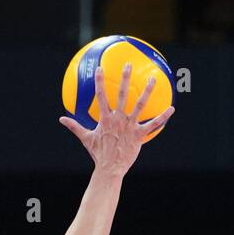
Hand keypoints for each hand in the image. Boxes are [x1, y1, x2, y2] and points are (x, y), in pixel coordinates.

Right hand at [59, 64, 173, 175]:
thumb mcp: (86, 138)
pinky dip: (163, 117)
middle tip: (128, 65)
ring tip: (152, 78)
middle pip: (122, 95)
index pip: (101, 96)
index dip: (100, 81)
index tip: (100, 68)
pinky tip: (172, 108)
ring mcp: (129, 126)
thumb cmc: (98, 154)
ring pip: (140, 105)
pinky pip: (153, 124)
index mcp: (105, 118)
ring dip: (147, 91)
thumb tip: (61, 119)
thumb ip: (74, 126)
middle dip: (124, 78)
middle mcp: (118, 119)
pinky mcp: (139, 135)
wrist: (110, 169)